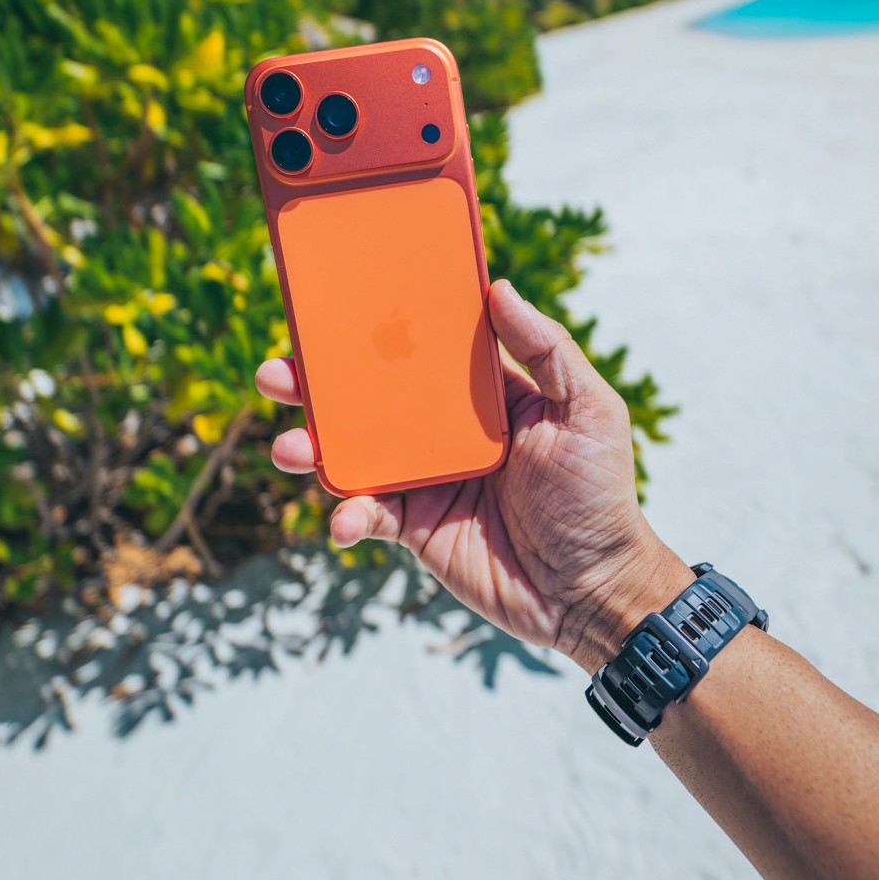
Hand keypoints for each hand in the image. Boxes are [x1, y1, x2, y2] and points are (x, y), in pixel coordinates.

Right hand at [255, 280, 689, 672]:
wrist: (593, 590)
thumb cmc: (600, 495)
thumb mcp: (589, 411)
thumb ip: (548, 350)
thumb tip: (502, 289)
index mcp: (483, 394)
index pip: (421, 349)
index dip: (378, 328)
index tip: (335, 306)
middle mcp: (445, 431)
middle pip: (370, 396)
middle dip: (318, 384)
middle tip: (278, 373)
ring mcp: (425, 479)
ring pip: (354, 452)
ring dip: (313, 447)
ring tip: (289, 447)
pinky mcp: (414, 528)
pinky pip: (367, 514)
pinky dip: (347, 515)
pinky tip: (344, 521)